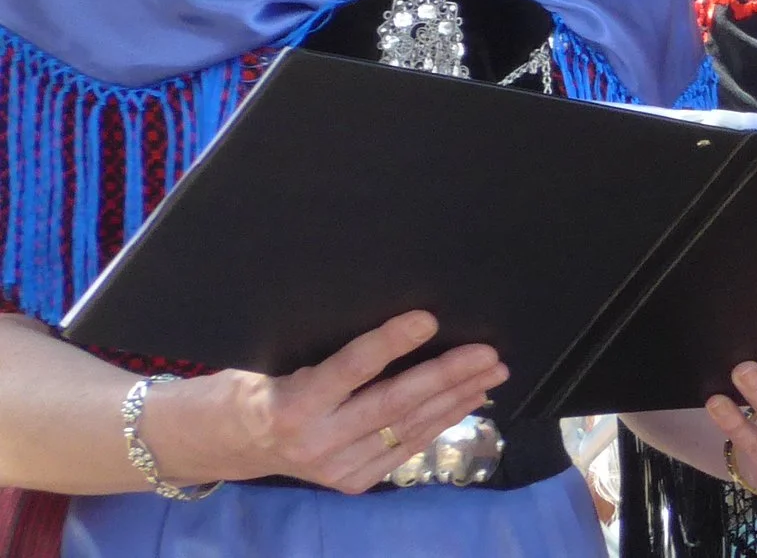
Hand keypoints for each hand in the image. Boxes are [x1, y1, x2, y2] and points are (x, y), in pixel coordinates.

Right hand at [152, 310, 506, 492]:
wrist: (221, 445)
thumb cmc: (252, 386)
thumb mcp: (279, 361)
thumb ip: (332, 355)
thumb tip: (402, 322)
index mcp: (290, 403)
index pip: (352, 368)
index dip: (392, 342)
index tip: (429, 318)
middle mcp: (315, 442)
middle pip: (394, 404)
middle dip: (447, 376)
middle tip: (489, 353)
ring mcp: (334, 468)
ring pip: (408, 428)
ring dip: (456, 398)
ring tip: (492, 373)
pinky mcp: (349, 482)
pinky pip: (405, 447)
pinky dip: (439, 421)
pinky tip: (467, 401)